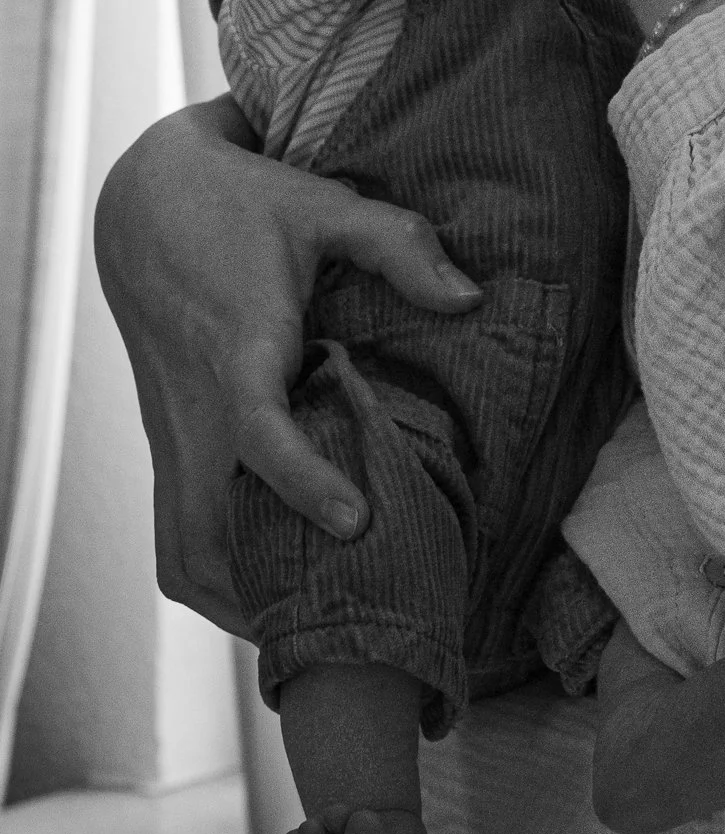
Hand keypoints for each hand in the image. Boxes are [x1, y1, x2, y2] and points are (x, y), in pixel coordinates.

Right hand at [94, 96, 481, 634]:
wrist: (146, 207)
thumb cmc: (245, 207)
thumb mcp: (325, 205)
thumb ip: (398, 244)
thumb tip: (469, 296)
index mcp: (238, 349)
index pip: (256, 431)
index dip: (301, 481)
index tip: (355, 524)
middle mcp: (196, 408)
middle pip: (207, 528)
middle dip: (272, 585)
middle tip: (355, 619)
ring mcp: (173, 437)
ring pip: (184, 551)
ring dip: (241, 600)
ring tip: (321, 627)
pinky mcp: (166, 450)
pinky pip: (175, 540)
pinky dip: (215, 581)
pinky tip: (275, 594)